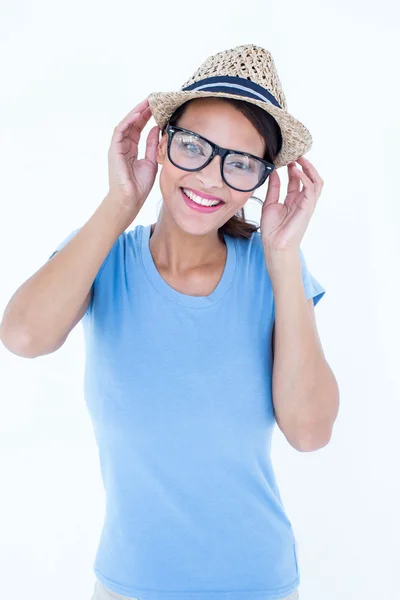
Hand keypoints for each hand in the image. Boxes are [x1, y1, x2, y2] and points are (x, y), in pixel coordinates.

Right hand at [107, 97, 159, 213]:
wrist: (130, 198)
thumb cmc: (139, 185)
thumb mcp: (151, 161)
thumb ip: (151, 145)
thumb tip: (156, 129)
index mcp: (131, 150)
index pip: (138, 129)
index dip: (146, 118)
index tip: (156, 108)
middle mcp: (123, 146)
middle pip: (132, 124)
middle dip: (142, 111)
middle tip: (152, 100)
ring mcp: (117, 147)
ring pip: (125, 124)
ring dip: (135, 113)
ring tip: (146, 103)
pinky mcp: (114, 150)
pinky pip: (120, 131)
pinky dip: (128, 122)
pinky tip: (138, 114)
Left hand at [260, 156, 323, 252]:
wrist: (275, 246)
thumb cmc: (273, 230)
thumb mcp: (269, 204)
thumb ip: (273, 189)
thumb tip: (273, 173)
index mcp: (293, 200)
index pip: (297, 180)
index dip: (294, 168)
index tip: (287, 157)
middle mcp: (302, 201)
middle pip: (310, 178)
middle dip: (305, 165)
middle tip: (296, 154)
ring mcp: (306, 204)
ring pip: (316, 182)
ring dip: (309, 169)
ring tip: (299, 159)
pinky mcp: (307, 207)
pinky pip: (310, 189)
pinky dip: (304, 178)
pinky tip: (295, 170)